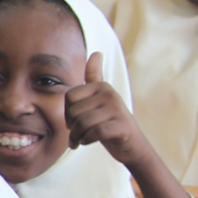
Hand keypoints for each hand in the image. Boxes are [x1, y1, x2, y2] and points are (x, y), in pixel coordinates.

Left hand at [65, 52, 149, 166]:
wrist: (131, 144)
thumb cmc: (109, 123)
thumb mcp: (100, 99)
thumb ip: (95, 78)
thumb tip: (96, 53)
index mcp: (101, 86)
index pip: (69, 96)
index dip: (67, 113)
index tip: (74, 121)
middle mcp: (110, 93)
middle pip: (73, 111)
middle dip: (71, 128)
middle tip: (76, 135)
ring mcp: (117, 109)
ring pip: (82, 123)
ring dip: (77, 137)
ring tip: (79, 141)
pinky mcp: (121, 126)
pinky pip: (95, 132)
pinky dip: (87, 140)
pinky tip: (88, 142)